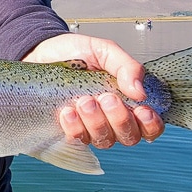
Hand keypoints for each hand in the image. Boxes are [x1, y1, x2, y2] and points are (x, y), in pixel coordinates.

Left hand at [22, 33, 163, 147]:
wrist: (40, 52)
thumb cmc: (74, 52)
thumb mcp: (103, 50)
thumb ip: (126, 66)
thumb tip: (140, 92)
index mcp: (128, 100)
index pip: (150, 126)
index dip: (150, 124)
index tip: (141, 110)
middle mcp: (112, 118)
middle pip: (129, 137)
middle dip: (120, 119)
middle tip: (106, 97)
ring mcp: (91, 127)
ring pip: (104, 140)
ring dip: (96, 122)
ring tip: (83, 100)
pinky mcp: (69, 130)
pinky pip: (77, 140)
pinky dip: (75, 128)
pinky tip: (67, 111)